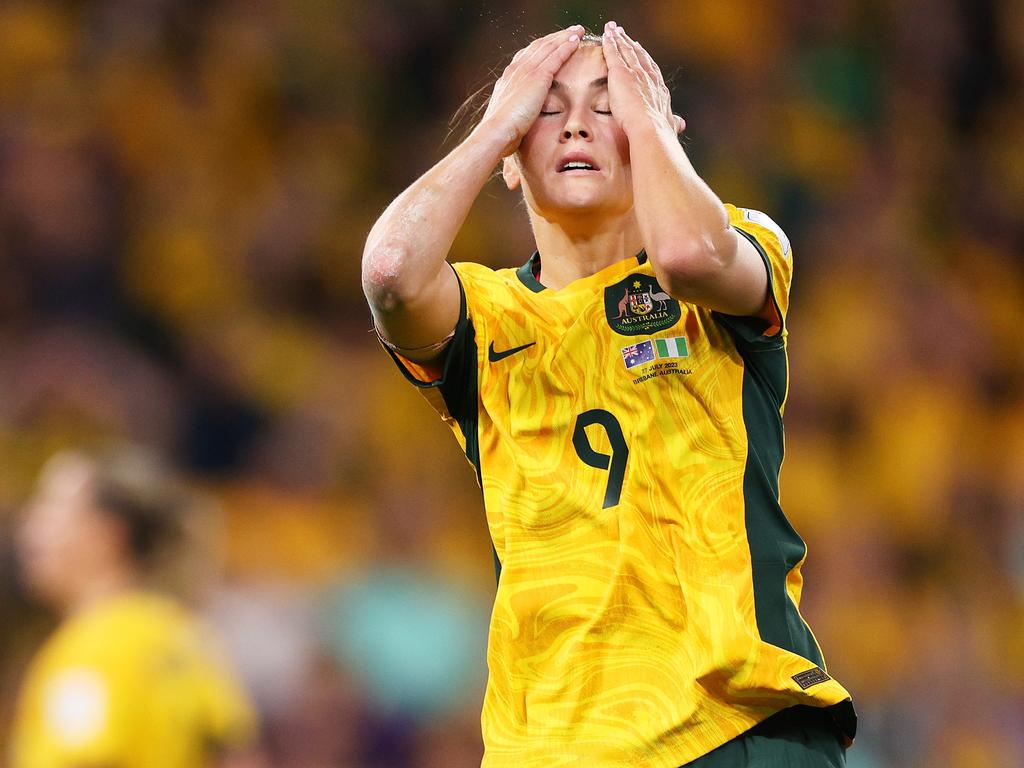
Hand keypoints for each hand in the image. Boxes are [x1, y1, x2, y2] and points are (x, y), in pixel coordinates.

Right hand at [477, 25, 583, 156]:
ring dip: (564, 36)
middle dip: (554, 37)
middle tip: (569, 31)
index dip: (540, 48)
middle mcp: (516, 69)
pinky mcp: (538, 76)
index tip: (551, 44)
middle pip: (538, 46)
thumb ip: (515, 111)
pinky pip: (556, 56)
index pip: (526, 56)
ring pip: (548, 47)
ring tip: (577, 31)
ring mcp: (527, 71)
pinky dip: (566, 46)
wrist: (496, 131)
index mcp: (508, 78)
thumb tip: (518, 119)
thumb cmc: (501, 132)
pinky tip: (576, 41)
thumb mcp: (507, 117)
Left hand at [601, 21, 684, 136]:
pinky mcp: (620, 72)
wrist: (650, 127)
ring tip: (613, 30)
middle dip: (630, 43)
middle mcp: (648, 76)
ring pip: (626, 50)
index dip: (644, 57)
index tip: (639, 49)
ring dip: (619, 38)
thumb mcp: (669, 124)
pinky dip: (609, 42)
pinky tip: (605, 35)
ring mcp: (635, 72)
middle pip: (638, 55)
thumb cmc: (659, 131)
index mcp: (658, 87)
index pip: (650, 68)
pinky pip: (613, 53)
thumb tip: (680, 124)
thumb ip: (673, 122)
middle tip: (623, 33)